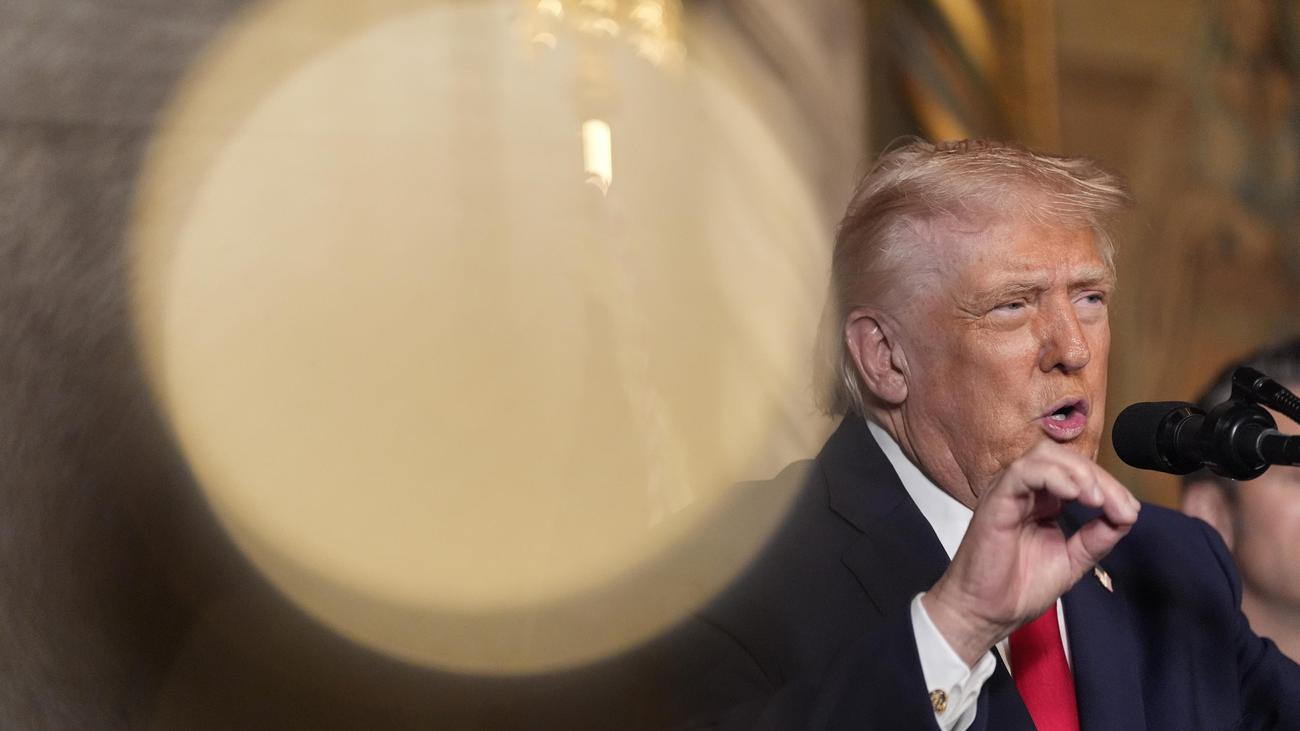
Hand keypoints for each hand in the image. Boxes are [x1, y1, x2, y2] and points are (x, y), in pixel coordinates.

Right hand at [920, 441, 1140, 665]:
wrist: (986, 613)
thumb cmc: (1019, 588)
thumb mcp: (1072, 560)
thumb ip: (1096, 536)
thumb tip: (1127, 515)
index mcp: (1041, 501)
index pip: (1077, 474)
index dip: (1109, 486)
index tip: (1130, 513)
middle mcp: (1025, 491)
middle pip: (1065, 458)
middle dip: (1099, 477)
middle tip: (1120, 506)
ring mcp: (1008, 492)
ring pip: (1044, 456)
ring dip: (1078, 473)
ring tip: (1097, 500)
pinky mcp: (995, 500)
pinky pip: (1022, 472)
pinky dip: (1053, 476)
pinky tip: (1075, 494)